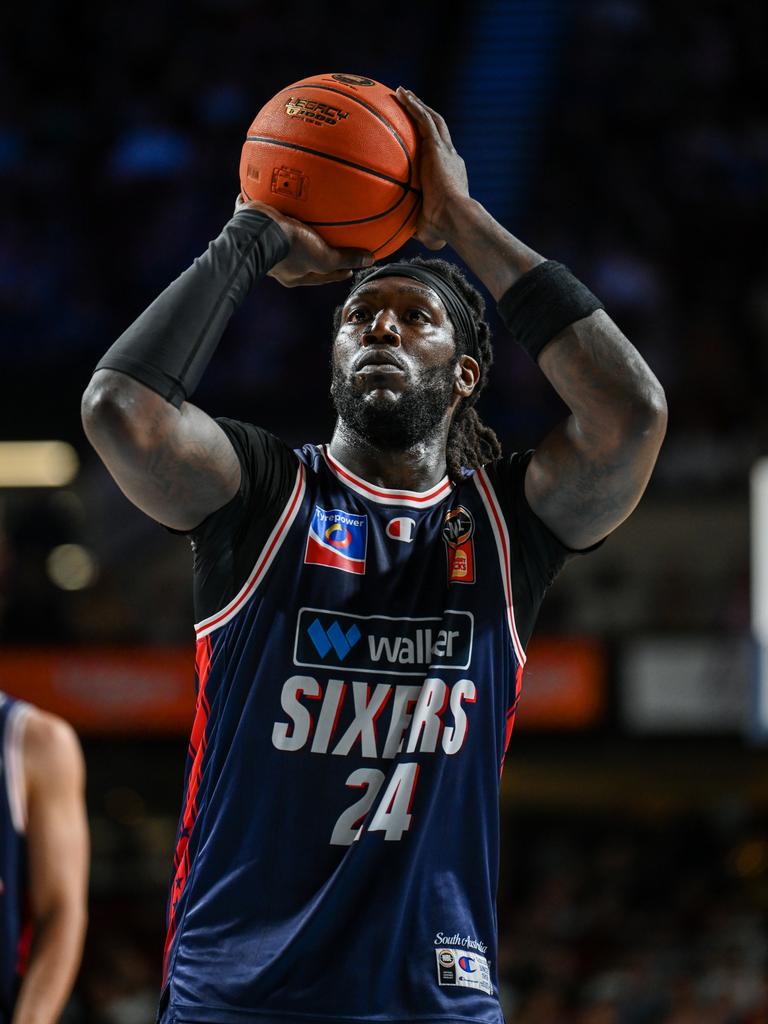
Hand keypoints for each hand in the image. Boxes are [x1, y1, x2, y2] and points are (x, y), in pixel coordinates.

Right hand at [234, 196, 373, 286]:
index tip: (348, 270)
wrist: (257, 230)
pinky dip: (269, 201)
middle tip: (327, 243)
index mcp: (292, 274)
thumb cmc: (291, 248)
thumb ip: (345, 258)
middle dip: (312, 249)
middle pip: (300, 254)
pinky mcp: (251, 220)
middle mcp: (276, 260)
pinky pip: (263, 208)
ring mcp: (262, 239)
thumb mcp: (324, 257)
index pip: (319, 276)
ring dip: (292, 227)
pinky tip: (275, 188)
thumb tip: (370, 260)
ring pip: (281, 233)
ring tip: (303, 216)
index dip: (336, 274)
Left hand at [395, 88, 469, 250]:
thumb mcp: (428, 228)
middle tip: (411, 105)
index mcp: (451, 174)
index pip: (441, 154)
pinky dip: (414, 106)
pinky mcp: (438, 147)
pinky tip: (402, 94)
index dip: (431, 144)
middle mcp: (452, 158)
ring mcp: (446, 150)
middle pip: (438, 130)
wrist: (455, 217)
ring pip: (432, 119)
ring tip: (403, 93)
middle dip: (424, 115)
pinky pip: (424, 119)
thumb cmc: (443, 228)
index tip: (420, 139)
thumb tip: (405, 238)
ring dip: (418, 104)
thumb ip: (418, 228)